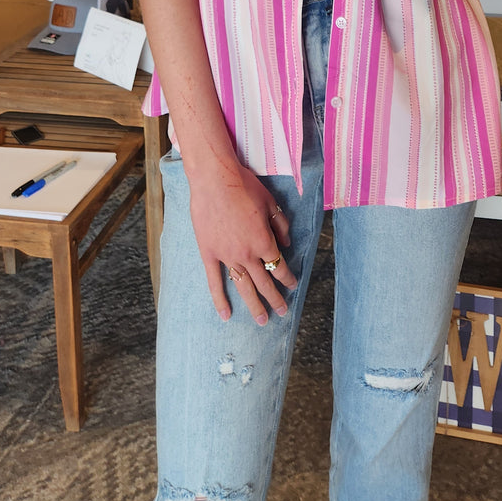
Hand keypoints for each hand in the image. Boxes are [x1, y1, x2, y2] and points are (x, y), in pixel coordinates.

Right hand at [185, 156, 295, 324]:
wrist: (214, 179)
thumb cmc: (244, 186)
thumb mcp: (270, 202)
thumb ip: (280, 225)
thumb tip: (287, 243)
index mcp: (264, 241)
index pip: (279, 266)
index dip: (287, 277)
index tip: (292, 285)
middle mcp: (247, 254)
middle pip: (264, 282)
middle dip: (275, 298)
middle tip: (282, 312)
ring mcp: (227, 256)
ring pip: (243, 286)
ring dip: (254, 305)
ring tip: (262, 321)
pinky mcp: (209, 253)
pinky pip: (215, 281)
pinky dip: (220, 299)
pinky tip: (225, 315)